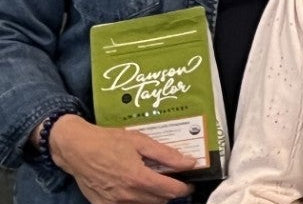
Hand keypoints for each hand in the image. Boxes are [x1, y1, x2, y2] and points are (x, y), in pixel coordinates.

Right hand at [47, 115, 193, 203]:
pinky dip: (136, 200)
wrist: (75, 148)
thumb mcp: (140, 141)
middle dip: (169, 191)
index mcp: (138, 178)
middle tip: (170, 178)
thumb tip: (190, 163)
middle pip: (161, 200)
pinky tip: (134, 187)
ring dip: (154, 196)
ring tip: (151, 180)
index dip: (185, 188)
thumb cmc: (107, 141)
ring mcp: (114, 202)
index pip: (172, 191)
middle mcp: (127, 194)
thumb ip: (166, 154)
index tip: (189, 183)